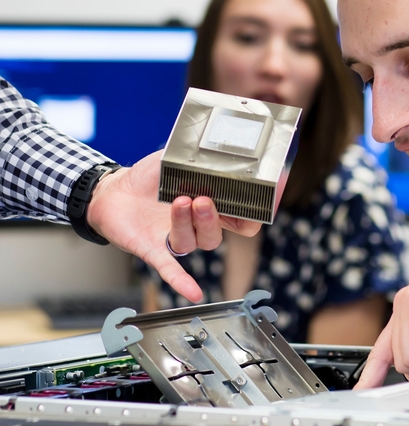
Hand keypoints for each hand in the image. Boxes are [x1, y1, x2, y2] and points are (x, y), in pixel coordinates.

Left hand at [85, 150, 260, 302]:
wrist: (110, 189)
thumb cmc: (147, 176)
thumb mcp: (175, 160)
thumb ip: (197, 159)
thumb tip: (220, 151)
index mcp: (209, 204)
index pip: (241, 218)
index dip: (253, 214)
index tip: (262, 202)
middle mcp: (196, 225)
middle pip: (218, 233)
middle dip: (213, 217)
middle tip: (202, 199)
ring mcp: (175, 238)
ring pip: (195, 242)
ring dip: (188, 223)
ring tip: (179, 202)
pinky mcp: (152, 249)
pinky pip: (170, 268)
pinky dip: (182, 281)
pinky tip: (195, 293)